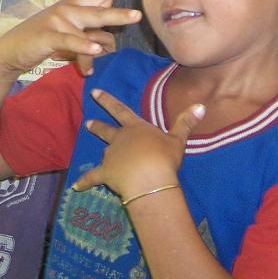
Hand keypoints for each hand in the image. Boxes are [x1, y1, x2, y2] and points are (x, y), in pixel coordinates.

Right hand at [0, 0, 140, 75]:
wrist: (11, 50)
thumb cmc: (42, 36)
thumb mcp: (66, 24)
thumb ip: (87, 14)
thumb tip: (109, 1)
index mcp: (72, 5)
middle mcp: (67, 10)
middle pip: (97, 11)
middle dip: (118, 14)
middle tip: (137, 14)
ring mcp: (57, 22)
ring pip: (85, 31)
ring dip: (98, 43)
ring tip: (106, 49)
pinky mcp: (48, 36)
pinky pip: (70, 41)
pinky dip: (84, 46)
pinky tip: (96, 50)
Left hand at [72, 88, 204, 198]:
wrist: (150, 179)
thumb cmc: (164, 157)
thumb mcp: (178, 140)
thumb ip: (186, 122)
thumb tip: (201, 106)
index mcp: (136, 128)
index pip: (121, 110)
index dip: (108, 100)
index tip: (95, 92)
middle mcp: (120, 139)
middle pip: (107, 130)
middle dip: (97, 126)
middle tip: (87, 123)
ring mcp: (111, 156)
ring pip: (103, 152)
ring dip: (100, 151)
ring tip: (97, 154)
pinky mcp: (106, 173)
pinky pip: (93, 178)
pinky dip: (85, 182)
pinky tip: (76, 186)